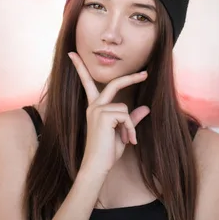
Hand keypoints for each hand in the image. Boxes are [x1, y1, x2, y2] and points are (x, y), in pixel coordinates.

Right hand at [68, 52, 150, 176]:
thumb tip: (145, 108)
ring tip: (127, 140)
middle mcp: (93, 106)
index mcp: (94, 108)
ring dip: (130, 126)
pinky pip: (125, 116)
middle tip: (146, 73)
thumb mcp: (123, 133)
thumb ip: (131, 119)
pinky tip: (127, 141)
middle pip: (114, 84)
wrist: (97, 166)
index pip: (87, 83)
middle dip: (130, 78)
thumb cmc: (107, 152)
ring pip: (125, 108)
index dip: (80, 68)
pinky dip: (130, 129)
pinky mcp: (102, 115)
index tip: (72, 53)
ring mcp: (96, 110)